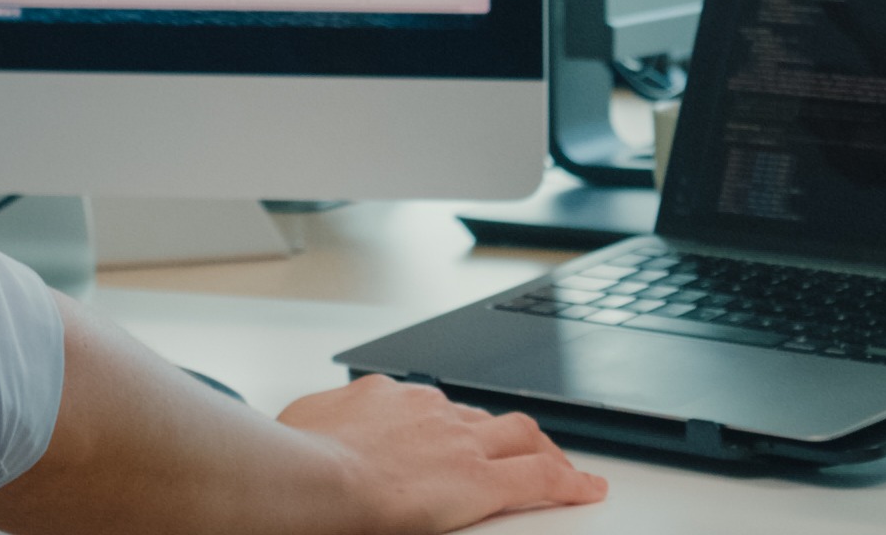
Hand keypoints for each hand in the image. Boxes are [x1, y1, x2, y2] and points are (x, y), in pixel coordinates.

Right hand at [270, 376, 603, 529]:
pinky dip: (571, 482)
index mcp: (386, 397)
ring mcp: (460, 442)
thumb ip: (318, 420)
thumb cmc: (297, 459)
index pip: (428, 407)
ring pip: (519, 436)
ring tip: (559, 465)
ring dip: (542, 449)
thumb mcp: (298, 422)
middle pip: (481, 416)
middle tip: (515, 450)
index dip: (446, 425)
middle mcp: (430, 410)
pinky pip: (542, 477)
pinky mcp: (483, 480)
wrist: (316, 479)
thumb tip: (309, 426)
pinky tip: (588, 489)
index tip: (447, 440)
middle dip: (501, 433)